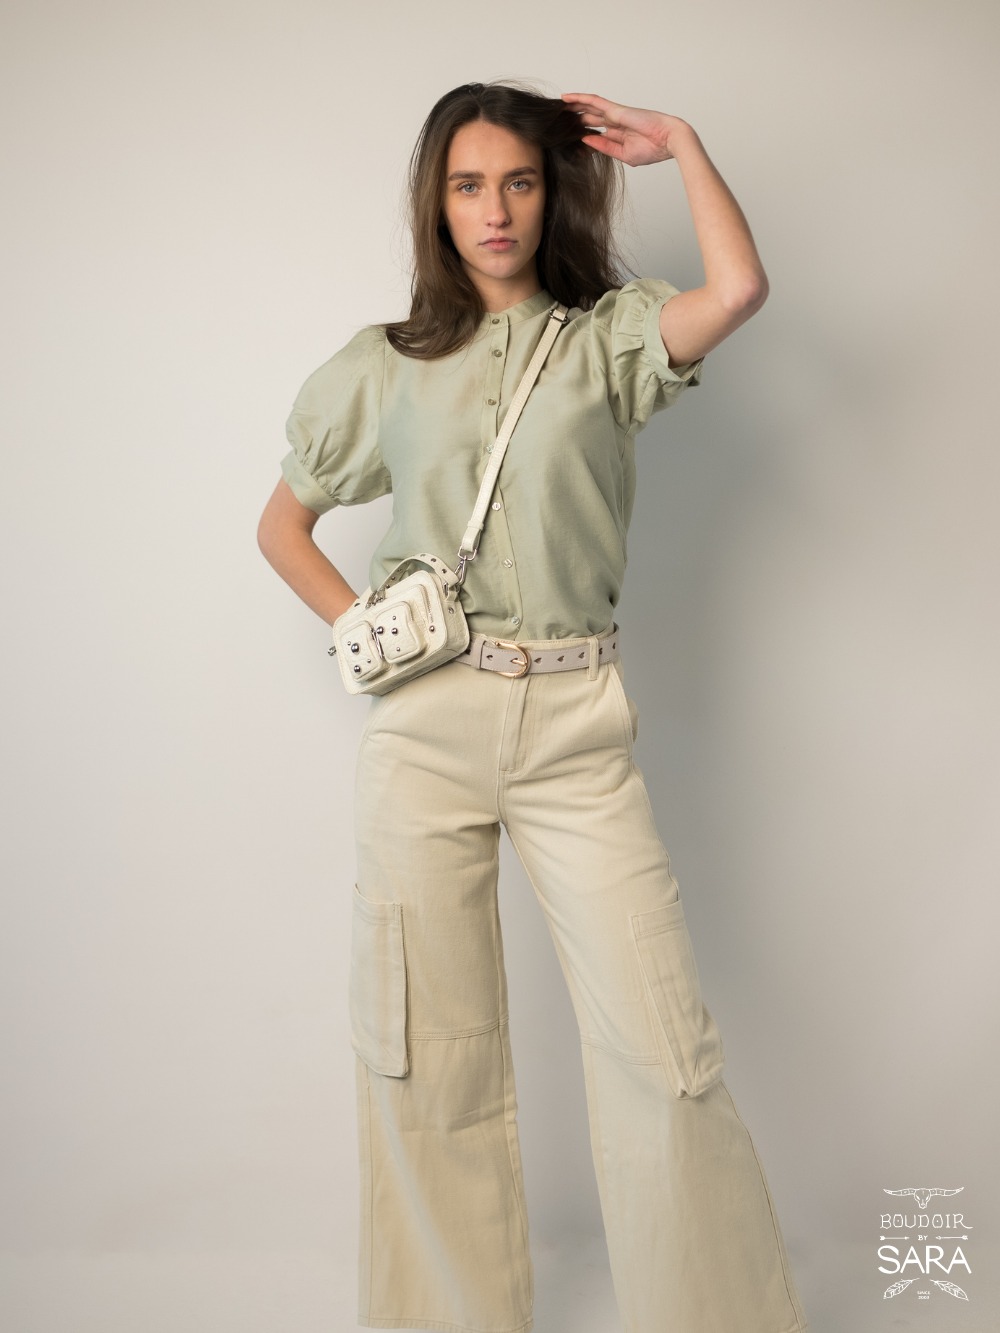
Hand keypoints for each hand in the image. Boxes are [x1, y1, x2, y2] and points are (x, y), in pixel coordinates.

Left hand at [561, 93, 692, 166]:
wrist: (669, 140)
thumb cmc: (654, 149)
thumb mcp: (623, 155)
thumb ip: (604, 147)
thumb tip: (586, 141)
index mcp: (618, 137)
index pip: (595, 135)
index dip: (581, 136)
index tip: (566, 141)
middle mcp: (615, 124)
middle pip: (589, 120)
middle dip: (573, 121)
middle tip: (557, 122)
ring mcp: (614, 115)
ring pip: (588, 108)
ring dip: (573, 106)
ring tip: (557, 106)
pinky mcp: (615, 109)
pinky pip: (593, 101)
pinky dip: (580, 98)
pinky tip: (567, 97)